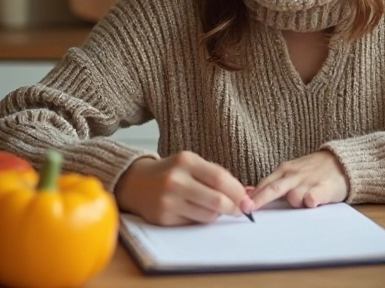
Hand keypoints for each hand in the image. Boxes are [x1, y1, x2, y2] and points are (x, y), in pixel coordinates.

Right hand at [114, 152, 254, 225]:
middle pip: (217, 200)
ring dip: (218, 214)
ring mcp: (168, 201)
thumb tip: (245, 193)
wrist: (135, 183)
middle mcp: (176, 181)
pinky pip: (193, 223)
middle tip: (239, 210)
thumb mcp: (191, 164)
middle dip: (234, 208)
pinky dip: (201, 219)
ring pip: (208, 215)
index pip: (221, 179)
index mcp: (186, 161)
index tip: (248, 200)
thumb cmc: (171, 172)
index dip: (238, 192)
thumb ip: (216, 175)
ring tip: (214, 208)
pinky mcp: (163, 218)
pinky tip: (196, 211)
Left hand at [251, 151, 348, 208]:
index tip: (238, 206)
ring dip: (293, 203)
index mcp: (284, 171)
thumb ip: (274, 184)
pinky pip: (313, 196)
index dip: (252, 196)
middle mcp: (294, 175)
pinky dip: (309, 200)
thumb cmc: (313, 171)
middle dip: (259, 200)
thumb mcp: (291, 172)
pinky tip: (309, 202)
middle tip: (247, 209)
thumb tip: (249, 195)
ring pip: (293, 197)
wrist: (342, 161)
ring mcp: (308, 181)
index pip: (264, 185)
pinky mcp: (323, 188)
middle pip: (273, 189)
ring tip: (302, 202)